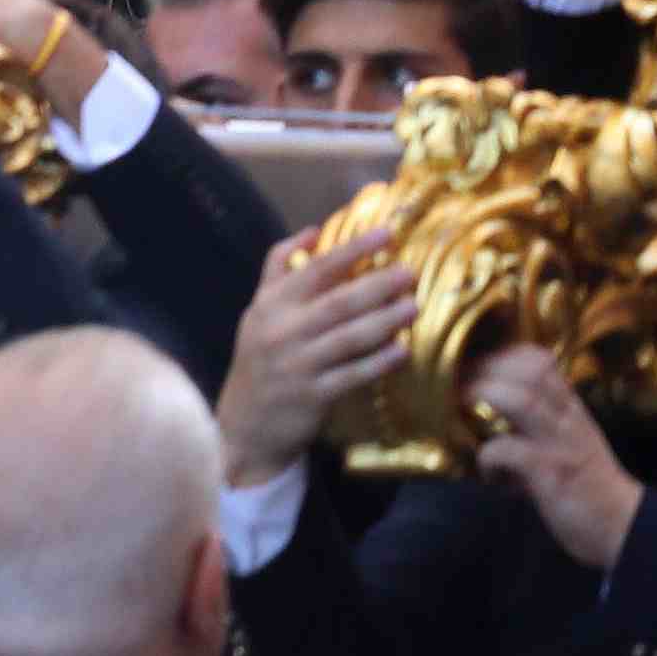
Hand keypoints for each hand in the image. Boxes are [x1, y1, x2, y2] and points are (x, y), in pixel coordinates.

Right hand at [222, 218, 408, 485]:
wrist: (243, 425)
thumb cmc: (261, 358)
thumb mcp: (259, 310)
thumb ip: (280, 268)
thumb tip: (313, 231)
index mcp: (271, 305)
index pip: (317, 269)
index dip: (352, 249)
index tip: (386, 232)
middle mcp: (282, 332)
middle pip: (338, 302)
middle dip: (378, 285)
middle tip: (410, 273)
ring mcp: (296, 366)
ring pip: (348, 338)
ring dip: (384, 321)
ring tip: (413, 307)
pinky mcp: (311, 397)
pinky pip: (352, 375)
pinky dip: (378, 362)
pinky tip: (402, 350)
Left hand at [469, 343, 645, 572]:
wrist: (623, 525)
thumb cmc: (591, 488)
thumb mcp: (569, 445)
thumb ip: (539, 430)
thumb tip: (496, 428)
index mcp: (572, 410)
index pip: (542, 361)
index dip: (506, 355)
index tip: (479, 365)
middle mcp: (568, 419)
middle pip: (530, 371)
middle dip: (490, 369)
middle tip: (462, 384)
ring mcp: (561, 444)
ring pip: (524, 400)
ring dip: (488, 397)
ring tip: (465, 408)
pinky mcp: (552, 474)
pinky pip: (512, 451)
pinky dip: (489, 455)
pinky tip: (487, 471)